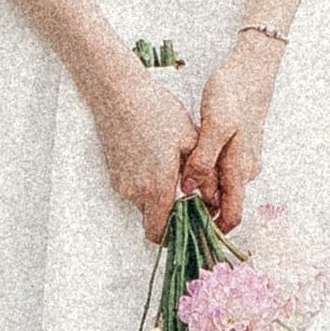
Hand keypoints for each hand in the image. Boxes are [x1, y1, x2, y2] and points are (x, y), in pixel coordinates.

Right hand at [85, 48, 196, 245]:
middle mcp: (134, 191)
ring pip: (144, 204)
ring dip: (159, 197)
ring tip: (174, 170)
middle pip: (153, 221)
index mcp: (156, 187)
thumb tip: (216, 198)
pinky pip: (134, 189)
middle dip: (171, 216)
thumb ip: (205, 174)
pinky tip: (157, 159)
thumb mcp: (190, 139)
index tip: (191, 226)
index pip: (160, 233)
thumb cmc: (156, 112)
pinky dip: (147, 184)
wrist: (119, 94)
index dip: (175, 236)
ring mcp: (121, 183)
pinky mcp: (114, 172)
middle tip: (189, 198)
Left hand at [183, 29, 282, 228]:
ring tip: (172, 185)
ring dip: (201, 192)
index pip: (232, 215)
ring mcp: (244, 160)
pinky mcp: (238, 149)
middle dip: (200, 211)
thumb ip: (203, 159)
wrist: (251, 70)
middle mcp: (245, 170)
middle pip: (224, 204)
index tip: (186, 233)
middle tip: (169, 208)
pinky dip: (205, 175)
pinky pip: (221, 172)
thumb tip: (189, 190)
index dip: (212, 230)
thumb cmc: (234, 94)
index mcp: (240, 169)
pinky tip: (186, 164)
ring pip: (221, 188)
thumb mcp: (216, 125)